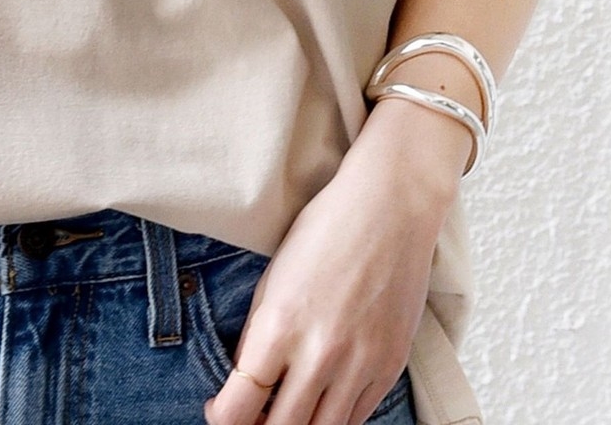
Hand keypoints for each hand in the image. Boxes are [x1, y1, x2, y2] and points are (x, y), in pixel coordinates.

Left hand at [203, 105, 457, 424]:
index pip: (239, 406)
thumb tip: (247, 382)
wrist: (390, 206)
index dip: (222, 418)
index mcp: (280, 325)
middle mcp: (320, 352)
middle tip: (253, 415)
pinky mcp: (390, 365)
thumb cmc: (327, 228)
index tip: (219, 412)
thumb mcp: (274, 277)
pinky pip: (358, 416)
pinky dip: (336, 416)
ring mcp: (360, 363)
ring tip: (288, 410)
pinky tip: (323, 399)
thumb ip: (259, 334)